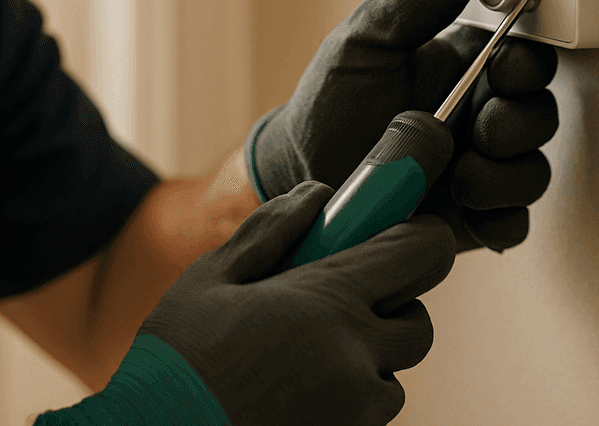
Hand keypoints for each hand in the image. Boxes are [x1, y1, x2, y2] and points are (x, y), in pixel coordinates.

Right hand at [138, 181, 455, 425]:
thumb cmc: (174, 362)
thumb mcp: (210, 280)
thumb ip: (272, 231)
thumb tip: (318, 194)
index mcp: (329, 301)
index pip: (421, 254)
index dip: (424, 238)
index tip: (408, 235)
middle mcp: (356, 357)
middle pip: (419, 324)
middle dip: (391, 310)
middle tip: (339, 305)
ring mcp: (354, 409)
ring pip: (393, 375)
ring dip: (367, 361)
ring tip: (304, 357)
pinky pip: (368, 413)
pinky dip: (349, 399)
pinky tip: (295, 391)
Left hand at [245, 0, 556, 251]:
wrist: (300, 173)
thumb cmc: (333, 100)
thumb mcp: (367, 36)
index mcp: (467, 67)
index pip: (528, 57)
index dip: (527, 62)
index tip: (500, 66)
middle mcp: (481, 117)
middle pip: (541, 115)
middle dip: (519, 123)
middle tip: (479, 129)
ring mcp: (481, 170)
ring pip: (534, 171)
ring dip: (504, 174)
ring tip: (456, 176)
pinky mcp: (473, 218)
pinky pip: (513, 223)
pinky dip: (496, 217)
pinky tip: (459, 206)